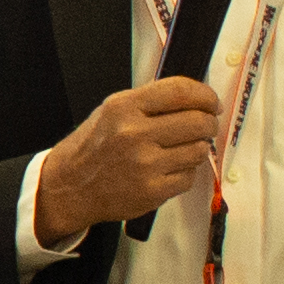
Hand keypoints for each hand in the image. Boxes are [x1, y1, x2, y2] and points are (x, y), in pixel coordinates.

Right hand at [32, 75, 220, 245]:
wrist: (70, 187)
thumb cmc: (94, 148)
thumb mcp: (111, 111)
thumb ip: (150, 102)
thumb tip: (195, 99)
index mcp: (124, 108)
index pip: (181, 91)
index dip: (206, 95)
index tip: (212, 103)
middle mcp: (134, 134)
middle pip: (198, 122)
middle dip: (209, 123)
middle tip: (205, 126)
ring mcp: (144, 165)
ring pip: (199, 151)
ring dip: (196, 149)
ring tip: (178, 150)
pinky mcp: (152, 191)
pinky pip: (189, 177)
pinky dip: (184, 173)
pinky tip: (166, 170)